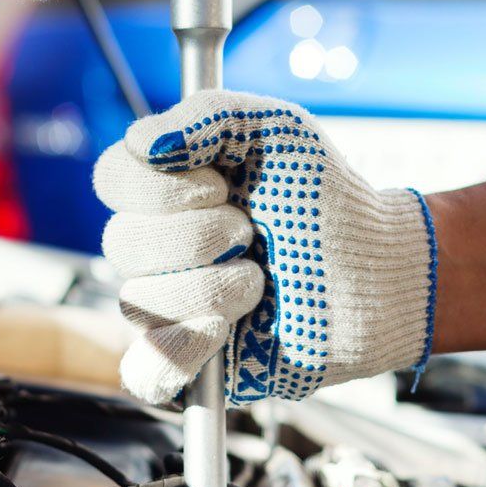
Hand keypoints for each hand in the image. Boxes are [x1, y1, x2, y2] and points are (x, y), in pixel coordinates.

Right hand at [96, 90, 438, 404]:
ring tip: (260, 281)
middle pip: (123, 244)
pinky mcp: (192, 364)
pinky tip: (225, 330)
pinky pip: (147, 372)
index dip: (160, 186)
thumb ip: (207, 114)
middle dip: (199, 237)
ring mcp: (170, 308)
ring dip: (213, 288)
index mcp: (166, 192)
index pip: (111, 180)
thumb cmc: (325, 197)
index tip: (221, 185)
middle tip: (252, 234)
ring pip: (139, 302)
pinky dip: (181, 351)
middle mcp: (158, 249)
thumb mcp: (277, 128)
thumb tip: (143, 143)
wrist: (375, 268)